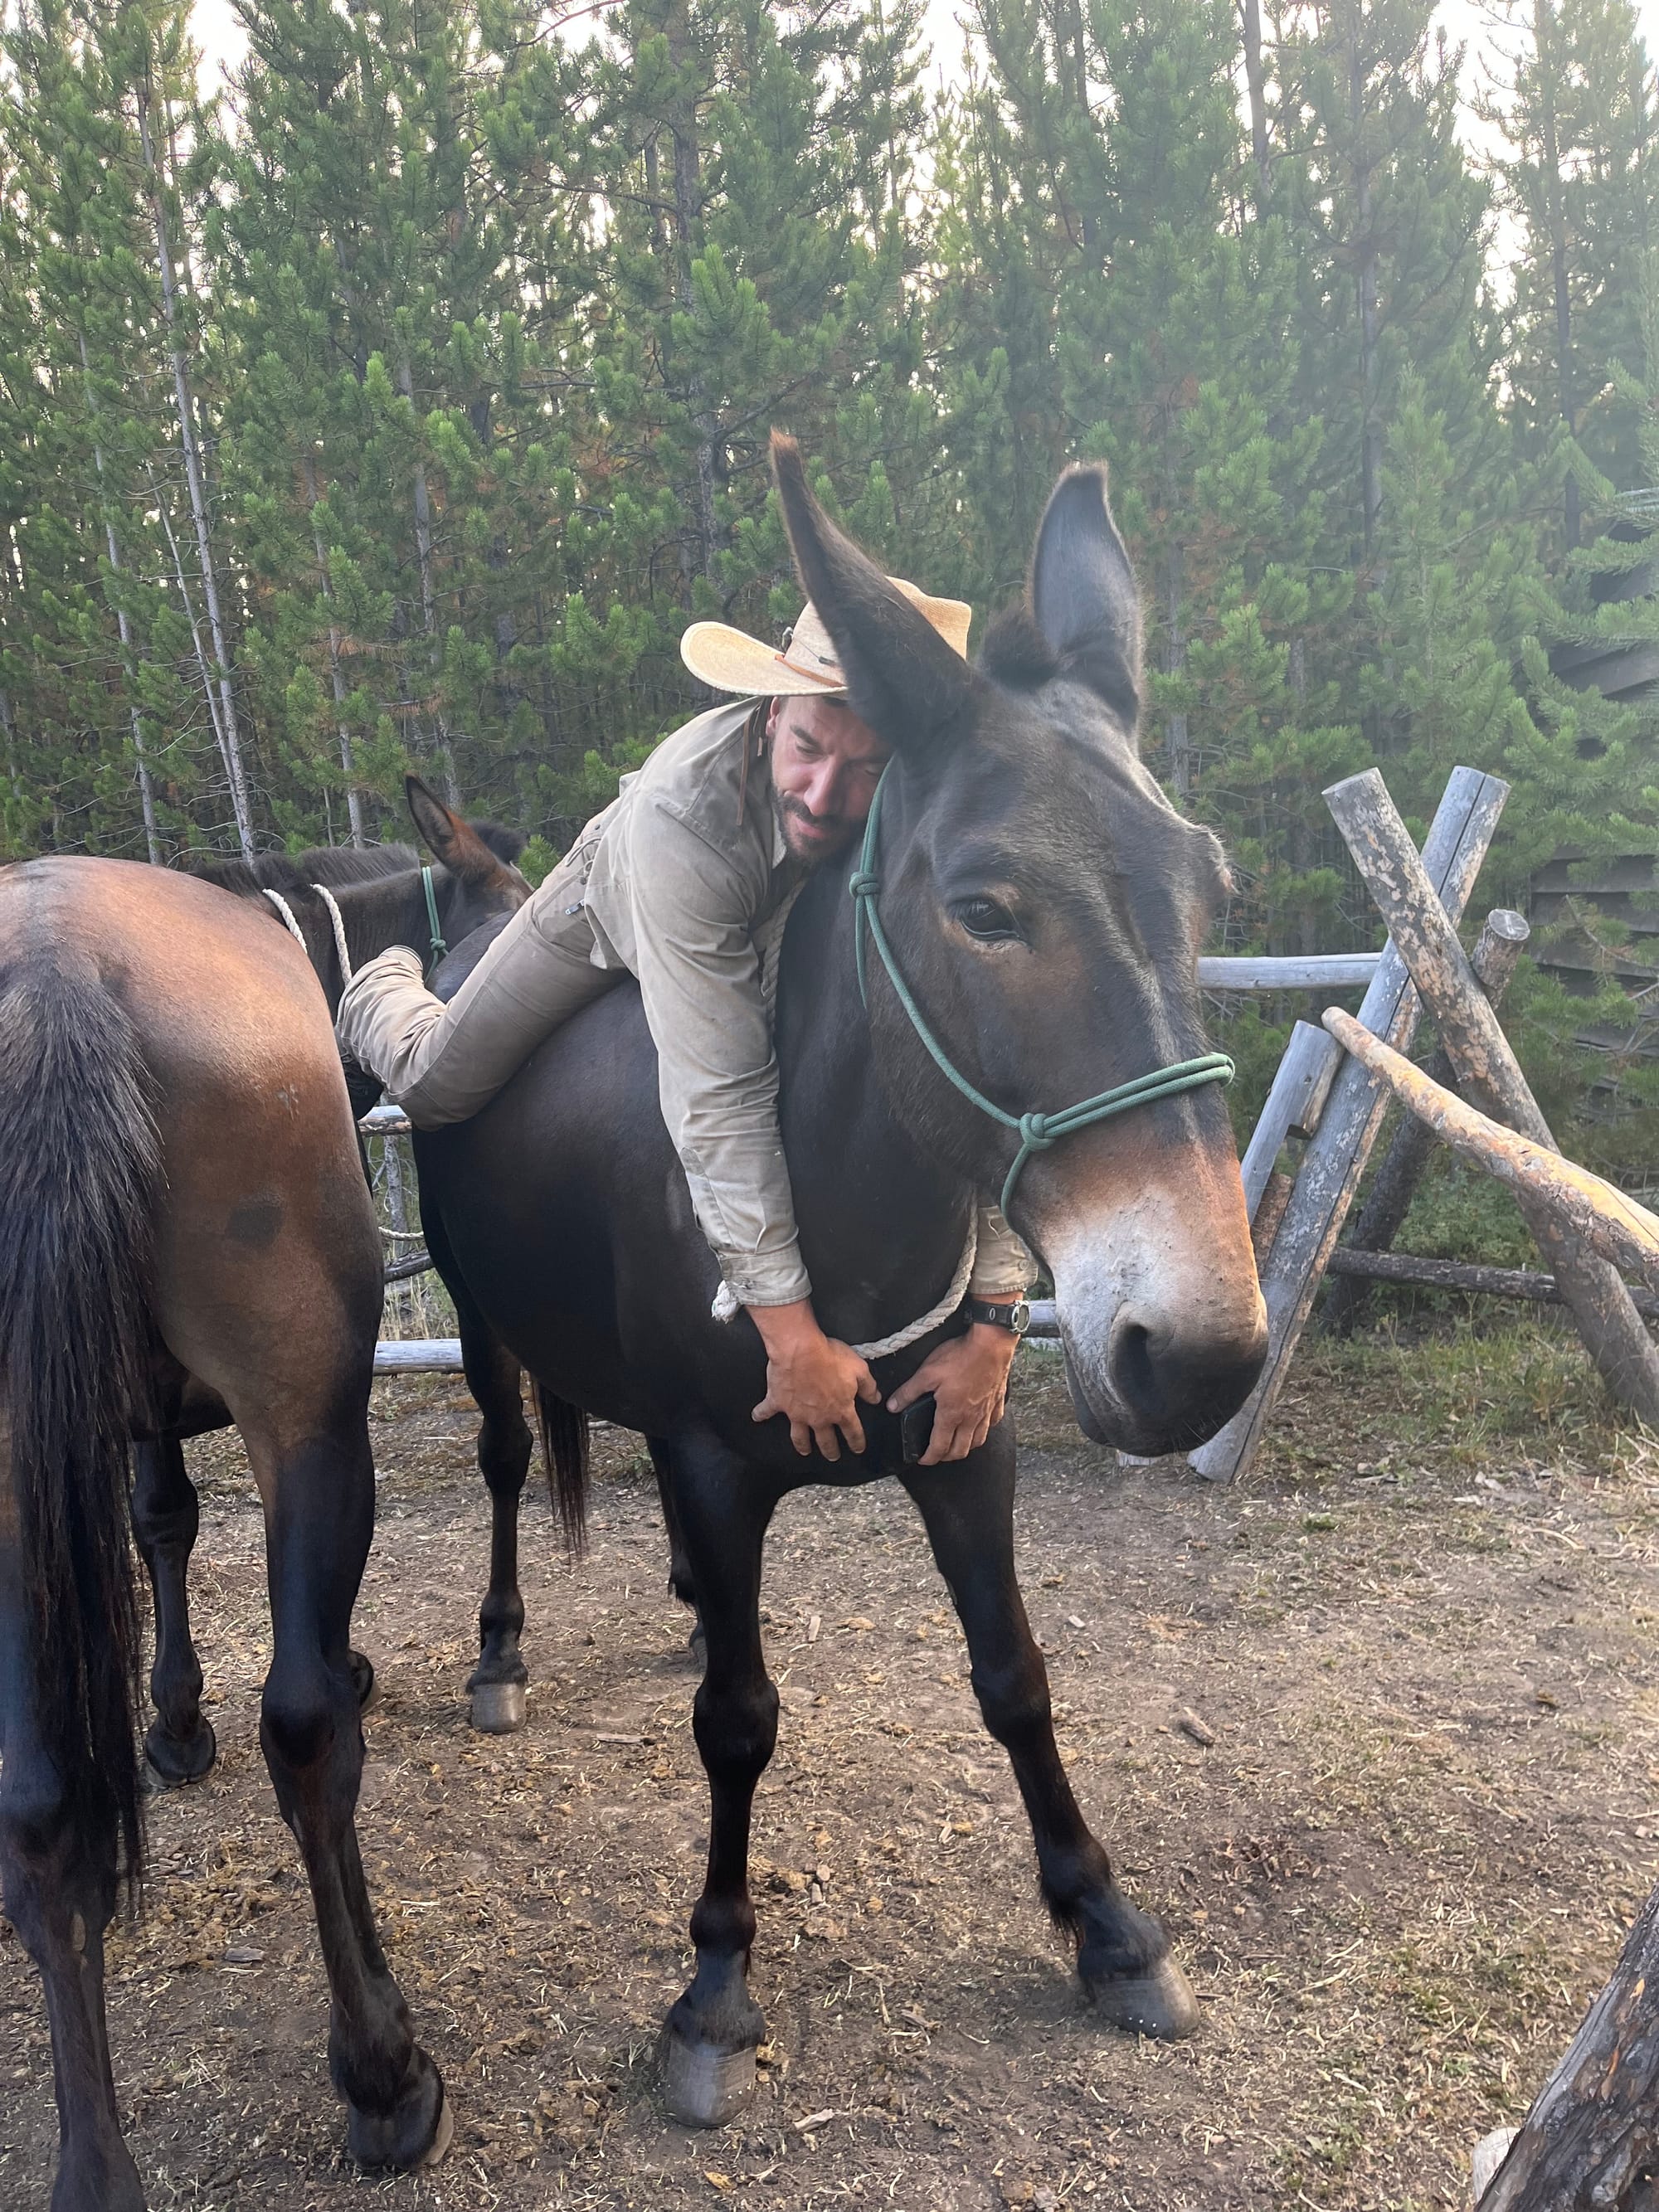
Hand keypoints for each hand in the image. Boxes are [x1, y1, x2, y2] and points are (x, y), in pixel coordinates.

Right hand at [750, 1299, 881, 1459]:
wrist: (800, 1350)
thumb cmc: (829, 1357)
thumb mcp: (858, 1368)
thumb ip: (868, 1386)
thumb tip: (875, 1398)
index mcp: (840, 1409)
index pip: (852, 1431)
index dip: (857, 1442)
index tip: (858, 1448)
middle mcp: (819, 1417)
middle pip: (826, 1441)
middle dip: (831, 1450)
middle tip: (832, 1456)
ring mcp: (797, 1413)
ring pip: (800, 1437)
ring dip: (802, 1445)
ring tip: (805, 1451)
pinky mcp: (778, 1403)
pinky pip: (766, 1411)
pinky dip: (760, 1414)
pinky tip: (757, 1417)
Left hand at [887, 1324, 1018, 1464]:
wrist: (992, 1344)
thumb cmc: (961, 1356)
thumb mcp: (927, 1372)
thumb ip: (909, 1392)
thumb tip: (893, 1406)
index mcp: (951, 1414)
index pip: (939, 1447)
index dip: (929, 1458)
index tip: (922, 1459)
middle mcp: (971, 1418)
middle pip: (960, 1451)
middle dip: (946, 1456)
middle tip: (937, 1452)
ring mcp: (986, 1411)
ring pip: (978, 1441)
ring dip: (966, 1447)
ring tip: (956, 1442)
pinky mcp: (998, 1401)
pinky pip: (993, 1423)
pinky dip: (984, 1429)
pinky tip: (980, 1423)